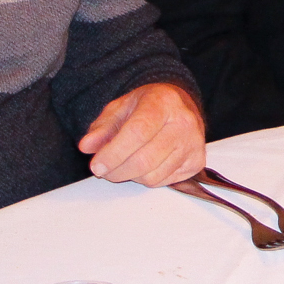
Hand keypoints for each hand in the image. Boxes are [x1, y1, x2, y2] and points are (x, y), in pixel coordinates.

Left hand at [78, 82, 206, 185]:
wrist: (178, 105)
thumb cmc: (147, 107)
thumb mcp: (120, 108)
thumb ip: (102, 127)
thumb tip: (87, 146)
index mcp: (163, 102)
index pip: (137, 132)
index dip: (113, 153)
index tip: (96, 166)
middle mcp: (184, 121)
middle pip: (144, 159)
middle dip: (117, 171)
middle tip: (104, 170)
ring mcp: (193, 143)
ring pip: (152, 175)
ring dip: (130, 176)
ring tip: (124, 164)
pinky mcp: (197, 161)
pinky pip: (163, 182)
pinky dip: (146, 178)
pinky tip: (144, 165)